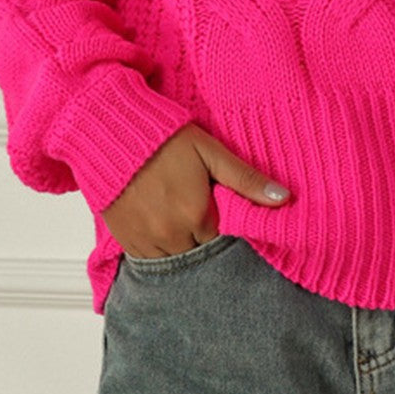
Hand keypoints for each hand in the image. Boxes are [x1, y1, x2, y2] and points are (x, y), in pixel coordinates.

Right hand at [100, 122, 290, 257]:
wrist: (110, 133)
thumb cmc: (164, 138)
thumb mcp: (210, 152)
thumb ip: (245, 179)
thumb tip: (283, 199)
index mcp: (197, 215)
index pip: (223, 239)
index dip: (224, 224)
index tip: (219, 208)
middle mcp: (172, 235)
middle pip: (200, 251)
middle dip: (204, 235)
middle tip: (199, 210)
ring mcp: (146, 241)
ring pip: (177, 259)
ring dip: (183, 244)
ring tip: (179, 215)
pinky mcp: (126, 241)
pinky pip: (150, 260)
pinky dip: (160, 247)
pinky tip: (161, 223)